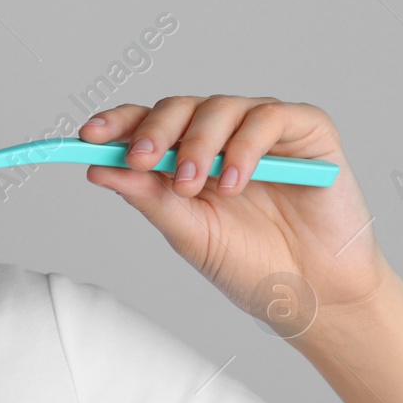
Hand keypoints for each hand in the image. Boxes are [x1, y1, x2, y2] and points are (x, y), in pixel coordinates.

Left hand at [78, 96, 394, 336]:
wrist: (313, 295)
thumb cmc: (251, 264)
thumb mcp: (187, 231)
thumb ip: (147, 196)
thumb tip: (97, 168)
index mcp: (187, 156)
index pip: (147, 124)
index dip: (118, 123)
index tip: (89, 136)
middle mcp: (222, 136)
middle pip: (178, 107)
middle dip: (154, 130)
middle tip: (142, 160)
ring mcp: (264, 131)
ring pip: (219, 107)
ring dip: (198, 144)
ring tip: (193, 185)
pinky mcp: (307, 132)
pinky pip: (269, 118)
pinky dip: (244, 146)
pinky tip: (234, 182)